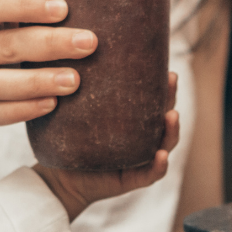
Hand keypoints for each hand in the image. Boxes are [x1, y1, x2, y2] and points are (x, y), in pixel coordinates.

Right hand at [0, 0, 97, 138]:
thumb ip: (22, 20)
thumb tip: (86, 10)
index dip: (28, 5)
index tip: (63, 8)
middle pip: (8, 45)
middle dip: (52, 43)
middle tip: (88, 42)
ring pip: (1, 83)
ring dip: (40, 81)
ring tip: (74, 79)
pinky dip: (26, 109)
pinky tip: (52, 103)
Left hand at [35, 73, 180, 221]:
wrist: (59, 177)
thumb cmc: (69, 140)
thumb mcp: (78, 112)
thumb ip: (84, 91)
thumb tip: (74, 51)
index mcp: (133, 120)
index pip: (154, 100)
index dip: (163, 85)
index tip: (166, 68)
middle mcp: (142, 138)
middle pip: (164, 116)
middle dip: (171, 97)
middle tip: (171, 79)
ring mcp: (140, 159)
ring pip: (165, 143)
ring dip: (171, 130)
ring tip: (172, 116)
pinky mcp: (133, 179)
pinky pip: (151, 173)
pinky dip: (159, 165)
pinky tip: (161, 155)